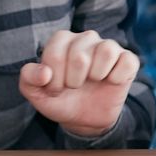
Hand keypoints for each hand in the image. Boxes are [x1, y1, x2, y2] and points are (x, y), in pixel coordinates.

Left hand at [18, 30, 137, 137]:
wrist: (83, 118)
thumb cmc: (60, 99)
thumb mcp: (36, 93)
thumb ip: (29, 79)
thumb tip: (44, 73)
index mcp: (62, 40)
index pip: (56, 53)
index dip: (54, 79)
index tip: (56, 88)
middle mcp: (86, 37)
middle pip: (79, 55)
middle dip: (73, 81)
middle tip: (74, 87)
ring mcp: (108, 46)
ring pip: (105, 51)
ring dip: (95, 76)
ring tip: (92, 82)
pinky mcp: (127, 59)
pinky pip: (126, 61)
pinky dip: (117, 77)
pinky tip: (110, 82)